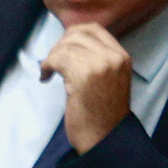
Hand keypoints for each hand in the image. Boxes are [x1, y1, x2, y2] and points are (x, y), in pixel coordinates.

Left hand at [41, 23, 131, 152]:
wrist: (105, 138)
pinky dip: (47, 65)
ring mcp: (100, 64)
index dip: (72, 35)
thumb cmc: (102, 115)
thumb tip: (71, 45)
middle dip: (60, 45)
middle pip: (78, 33)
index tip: (61, 49)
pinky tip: (46, 77)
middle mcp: (114, 57)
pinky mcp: (84, 75)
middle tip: (52, 62)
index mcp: (122, 56)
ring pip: (67, 45)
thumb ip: (97, 60)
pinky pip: (58, 58)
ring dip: (52, 56)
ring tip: (48, 71)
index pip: (94, 29)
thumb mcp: (108, 80)